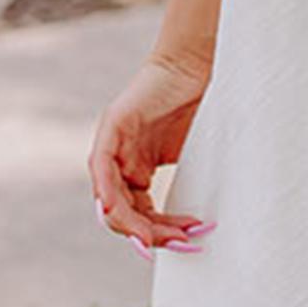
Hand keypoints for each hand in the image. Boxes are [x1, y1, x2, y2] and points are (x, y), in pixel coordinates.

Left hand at [88, 52, 215, 259]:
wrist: (200, 64)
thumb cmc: (203, 103)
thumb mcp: (195, 154)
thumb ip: (188, 182)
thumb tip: (206, 224)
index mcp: (138, 169)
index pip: (140, 214)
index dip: (160, 233)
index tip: (186, 242)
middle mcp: (121, 161)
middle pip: (124, 213)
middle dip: (152, 234)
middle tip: (182, 241)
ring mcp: (114, 145)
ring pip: (110, 199)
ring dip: (134, 223)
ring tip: (163, 235)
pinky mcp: (113, 127)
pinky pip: (100, 168)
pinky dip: (107, 193)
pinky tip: (118, 212)